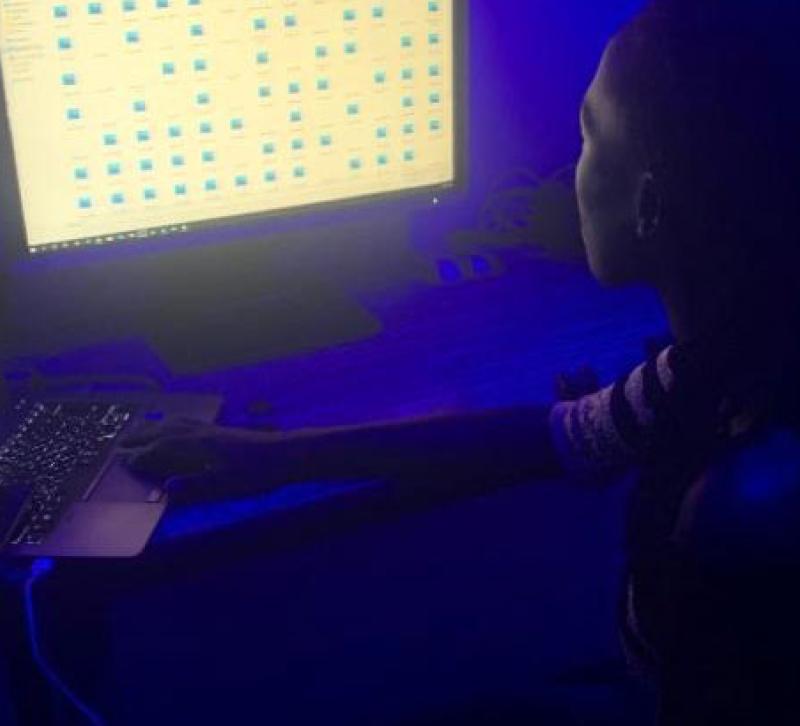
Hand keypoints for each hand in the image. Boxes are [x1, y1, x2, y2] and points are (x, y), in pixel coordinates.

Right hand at [120, 419, 280, 490]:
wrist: (285, 454)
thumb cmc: (256, 473)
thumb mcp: (227, 486)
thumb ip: (196, 488)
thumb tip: (165, 490)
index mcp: (197, 446)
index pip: (161, 450)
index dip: (141, 457)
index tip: (121, 463)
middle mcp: (200, 434)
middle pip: (164, 433)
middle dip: (141, 439)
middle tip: (119, 445)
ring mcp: (211, 430)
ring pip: (175, 424)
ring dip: (155, 428)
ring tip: (140, 431)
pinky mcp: (221, 431)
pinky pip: (188, 423)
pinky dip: (173, 423)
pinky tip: (177, 426)